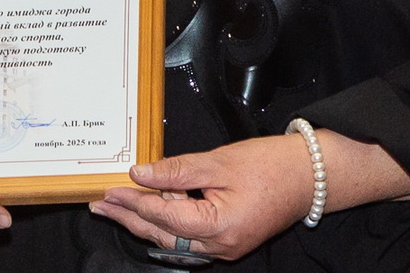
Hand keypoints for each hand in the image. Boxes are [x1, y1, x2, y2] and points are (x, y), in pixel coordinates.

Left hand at [90, 135, 313, 261]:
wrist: (309, 176)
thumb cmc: (269, 165)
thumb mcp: (217, 162)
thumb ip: (175, 170)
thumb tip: (139, 174)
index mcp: (218, 227)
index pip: (163, 216)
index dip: (133, 203)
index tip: (109, 191)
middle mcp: (220, 247)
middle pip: (162, 234)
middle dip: (129, 219)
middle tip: (100, 206)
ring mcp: (224, 248)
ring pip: (173, 238)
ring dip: (145, 221)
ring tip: (116, 206)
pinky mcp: (227, 241)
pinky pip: (188, 236)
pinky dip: (168, 221)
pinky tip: (152, 206)